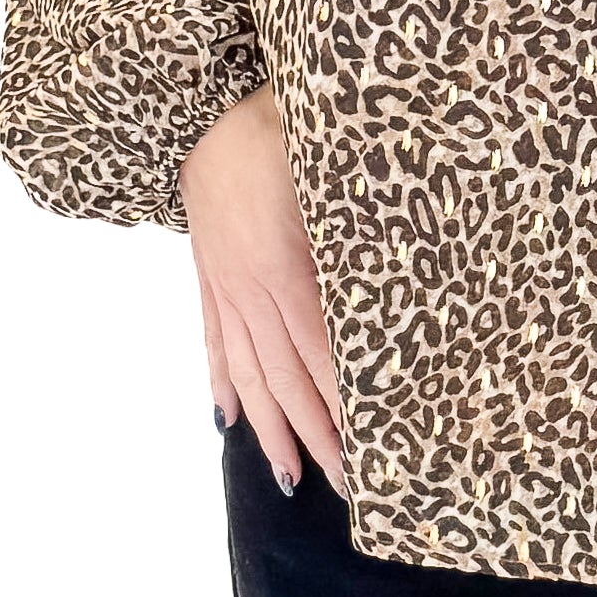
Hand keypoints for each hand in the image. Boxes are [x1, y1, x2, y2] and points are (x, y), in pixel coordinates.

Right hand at [178, 83, 345, 500]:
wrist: (202, 108)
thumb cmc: (276, 129)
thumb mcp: (327, 176)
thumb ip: (356, 230)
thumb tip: (395, 276)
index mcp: (286, 269)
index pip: (322, 355)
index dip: (344, 408)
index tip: (370, 451)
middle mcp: (251, 291)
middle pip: (287, 380)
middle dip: (317, 438)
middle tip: (348, 488)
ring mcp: (225, 288)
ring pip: (248, 373)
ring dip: (270, 428)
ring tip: (286, 476)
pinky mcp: (209, 277)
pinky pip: (214, 341)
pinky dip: (222, 383)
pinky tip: (227, 417)